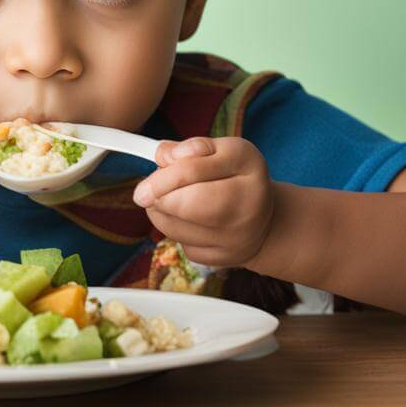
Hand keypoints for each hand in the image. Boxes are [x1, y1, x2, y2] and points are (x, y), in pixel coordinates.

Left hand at [132, 136, 273, 267]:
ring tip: (170, 203)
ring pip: (179, 230)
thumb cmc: (235, 177)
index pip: (193, 172)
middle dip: (158, 200)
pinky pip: (186, 247)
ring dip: (162, 215)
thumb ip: (190, 148)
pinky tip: (189, 223)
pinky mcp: (226, 258)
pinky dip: (179, 234)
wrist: (263, 218)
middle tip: (148, 194)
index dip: (160, 180)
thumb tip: (163, 157)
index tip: (142, 188)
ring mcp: (240, 235)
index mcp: (247, 163)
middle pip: (186, 205)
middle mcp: (250, 200)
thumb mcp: (219, 151)